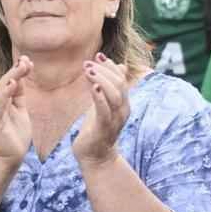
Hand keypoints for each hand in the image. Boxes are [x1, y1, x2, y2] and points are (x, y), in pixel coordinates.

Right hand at [0, 56, 33, 169]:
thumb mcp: (20, 111)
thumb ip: (19, 96)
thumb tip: (21, 79)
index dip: (17, 71)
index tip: (28, 60)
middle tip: (26, 60)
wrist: (7, 159)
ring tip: (21, 67)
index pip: (8, 82)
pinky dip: (4, 94)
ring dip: (11, 78)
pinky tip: (12, 85)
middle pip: (4, 83)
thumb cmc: (15, 136)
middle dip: (16, 71)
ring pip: (0, 90)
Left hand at [74, 53, 131, 167]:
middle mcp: (123, 110)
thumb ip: (110, 86)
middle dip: (104, 71)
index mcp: (123, 103)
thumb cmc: (97, 129)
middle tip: (87, 63)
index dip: (111, 66)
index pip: (122, 79)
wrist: (95, 157)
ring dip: (101, 80)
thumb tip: (121, 66)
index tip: (98, 55)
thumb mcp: (104, 103)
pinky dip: (100, 98)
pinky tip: (93, 87)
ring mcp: (115, 120)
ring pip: (115, 95)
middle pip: (119, 84)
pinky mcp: (104, 129)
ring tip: (87, 70)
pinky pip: (105, 111)